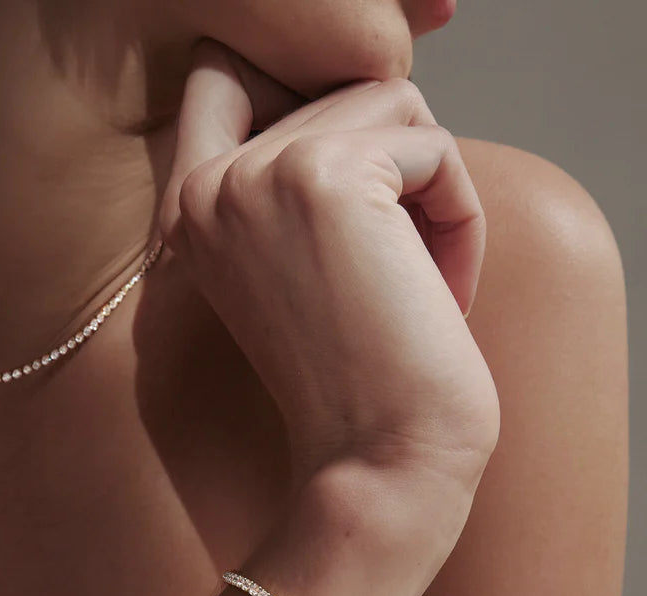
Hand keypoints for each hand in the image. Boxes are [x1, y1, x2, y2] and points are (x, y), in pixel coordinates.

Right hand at [159, 40, 498, 488]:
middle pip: (338, 96)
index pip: (225, 76)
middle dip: (393, 171)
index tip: (353, 183)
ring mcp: (259, 177)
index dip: (304, 104)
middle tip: (399, 272)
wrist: (373, 464)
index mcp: (191, 211)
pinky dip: (460, 217)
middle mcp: (210, 185)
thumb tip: (366, 97)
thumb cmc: (354, 380)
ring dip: (429, 192)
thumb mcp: (297, 272)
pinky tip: (440, 291)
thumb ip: (294, 181)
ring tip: (417, 279)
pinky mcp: (326, 179)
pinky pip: (433, 149)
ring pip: (390, 107)